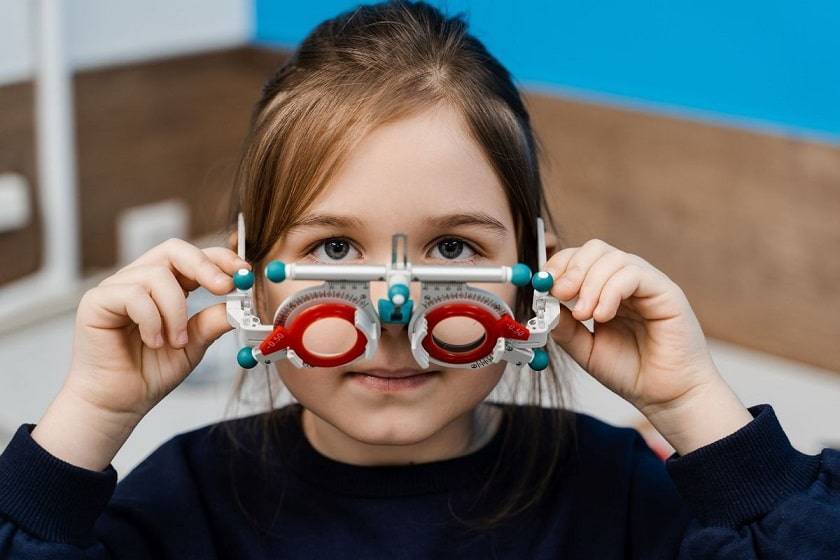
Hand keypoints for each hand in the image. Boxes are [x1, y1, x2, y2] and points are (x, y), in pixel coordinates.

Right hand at [32, 237, 249, 470]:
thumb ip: (212, 322)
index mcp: (166, 286)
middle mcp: (140, 280)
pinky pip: (133, 294)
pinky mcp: (96, 301)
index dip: (219, 258)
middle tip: (224, 287)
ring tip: (176, 341)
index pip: (193, 257)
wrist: (119, 403)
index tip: (243, 273)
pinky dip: (151, 319)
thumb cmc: (151, 373)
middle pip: (174, 250)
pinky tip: (153, 342)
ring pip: (157, 275)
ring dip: (175, 310)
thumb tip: (238, 304)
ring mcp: (117, 288)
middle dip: (204, 266)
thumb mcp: (193, 345)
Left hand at [544, 239, 751, 453]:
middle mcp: (626, 282)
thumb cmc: (631, 373)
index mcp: (606, 290)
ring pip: (614, 258)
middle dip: (572, 268)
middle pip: (595, 249)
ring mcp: (647, 284)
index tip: (544, 286)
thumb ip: (565, 327)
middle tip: (560, 294)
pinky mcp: (666, 292)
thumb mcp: (585, 349)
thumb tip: (545, 303)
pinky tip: (603, 316)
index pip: (580, 259)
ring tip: (586, 316)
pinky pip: (634, 274)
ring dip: (590, 283)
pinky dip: (611, 291)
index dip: (559, 266)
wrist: (666, 397)